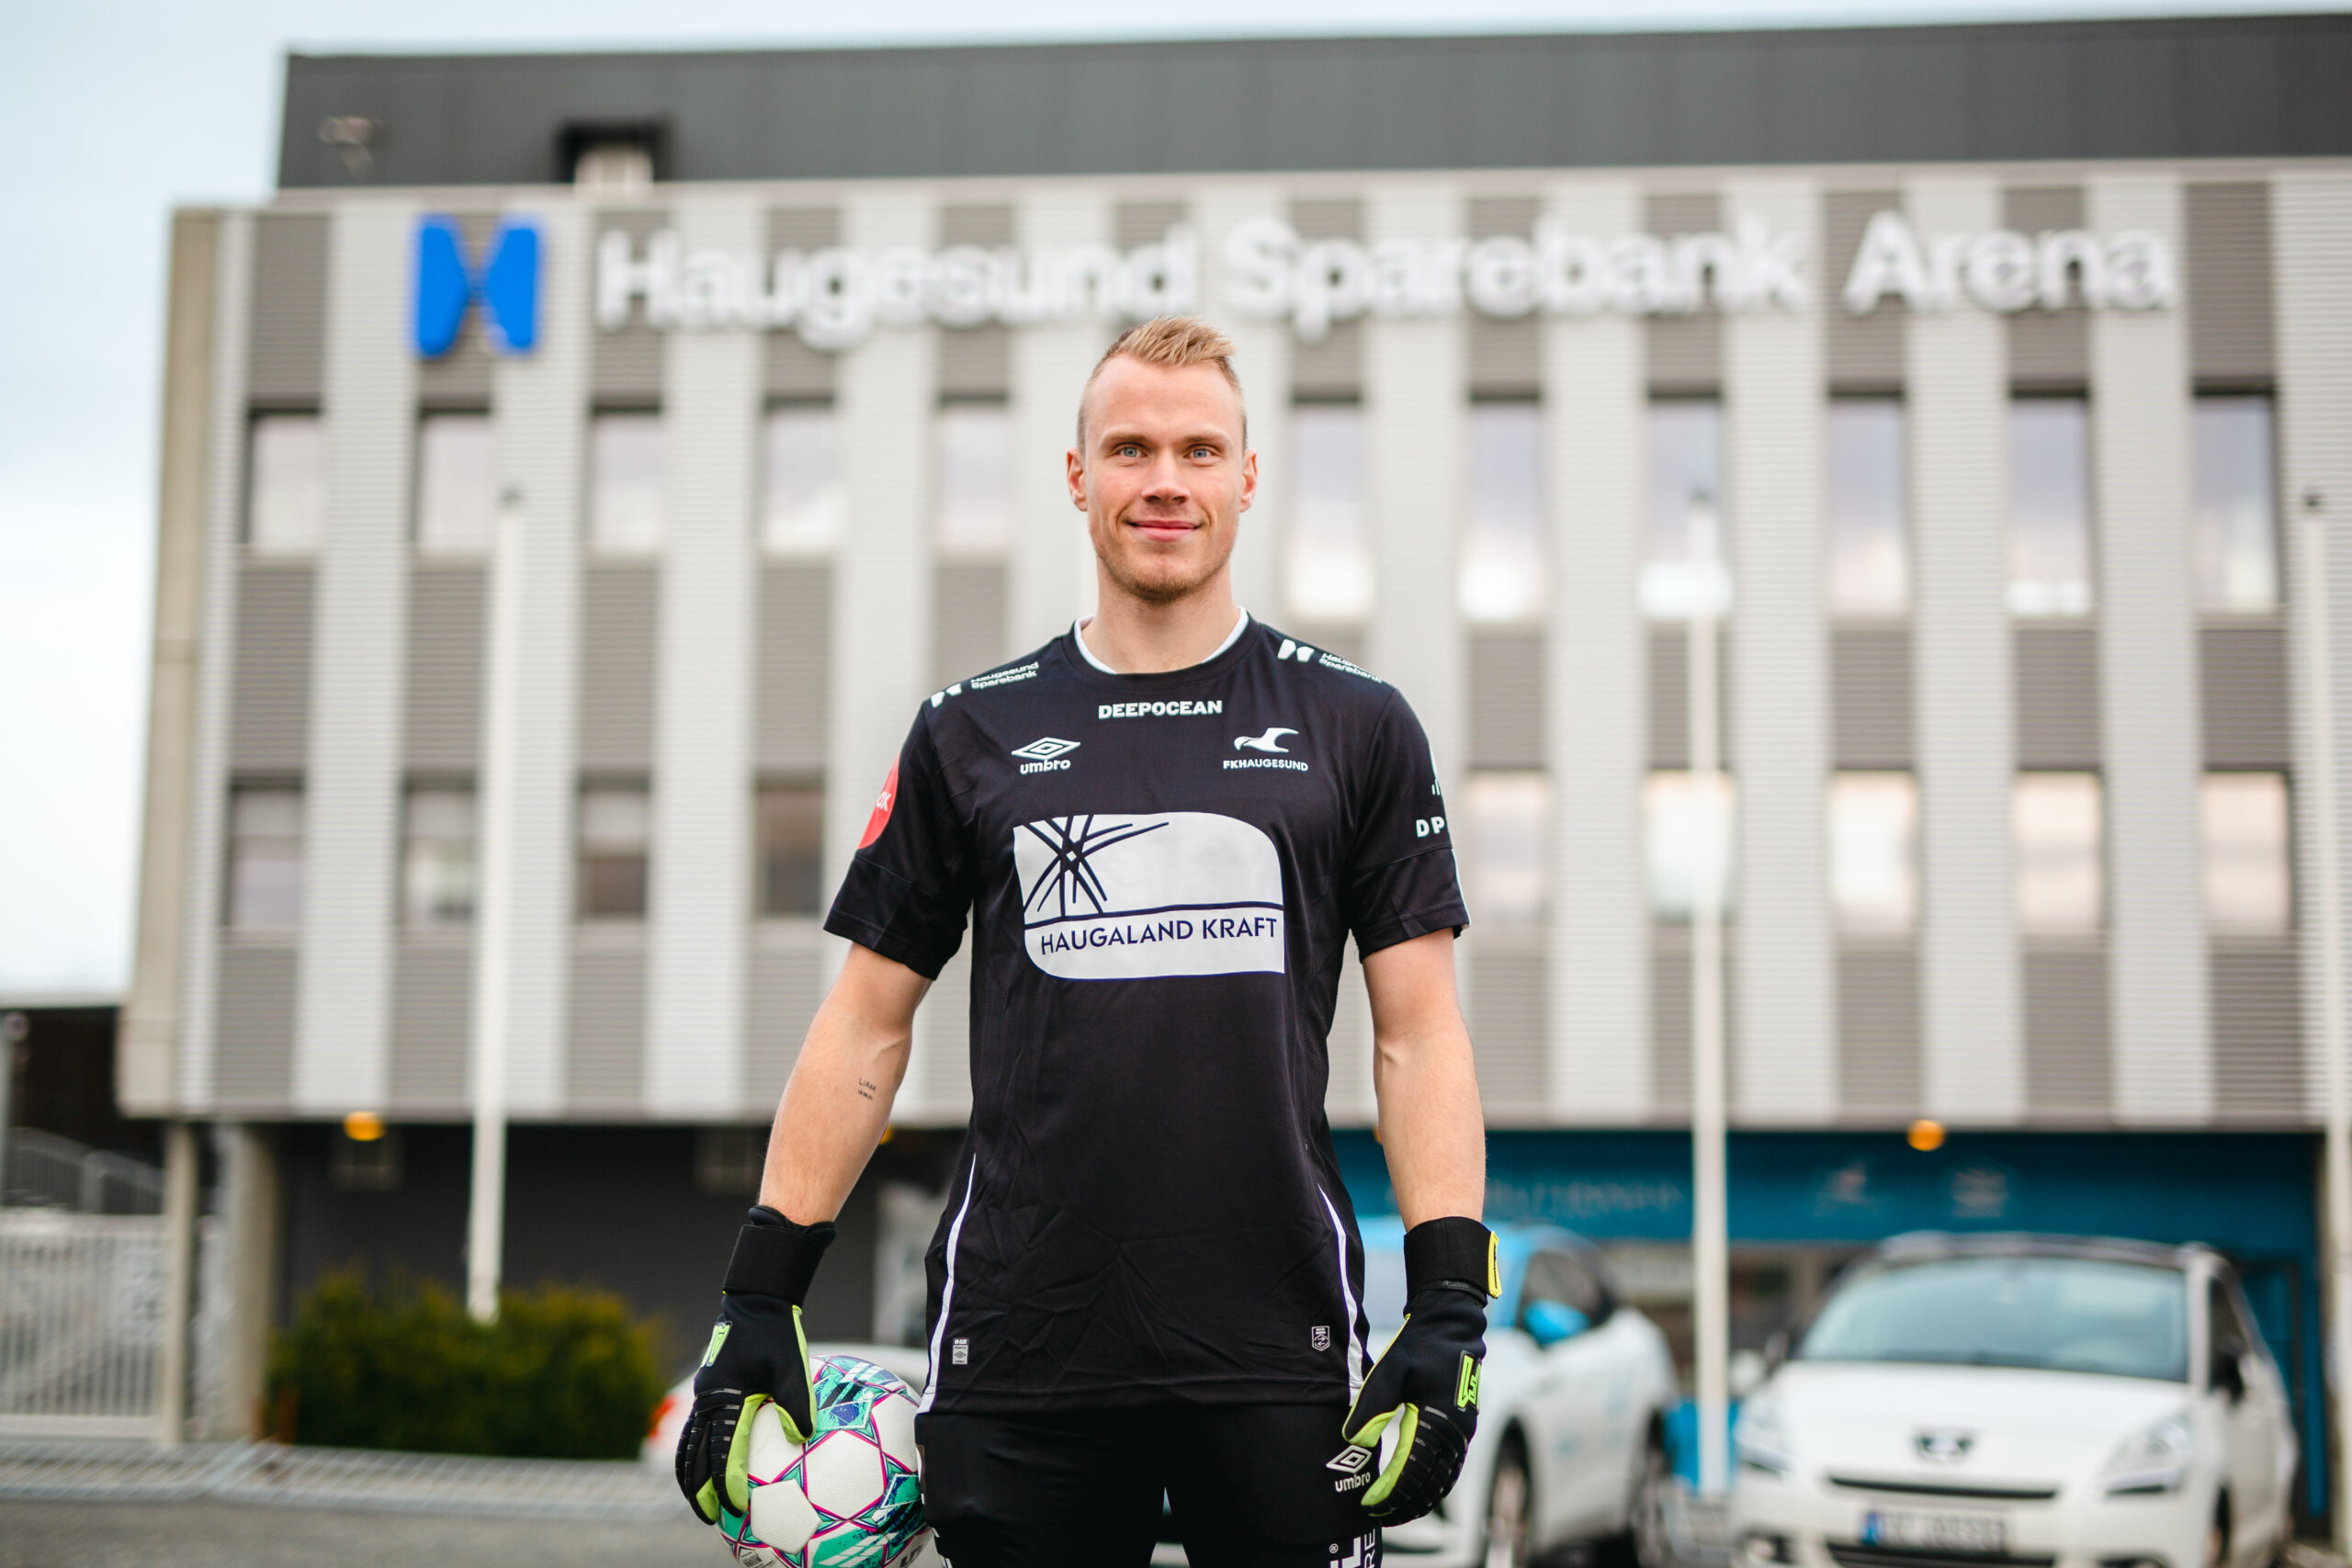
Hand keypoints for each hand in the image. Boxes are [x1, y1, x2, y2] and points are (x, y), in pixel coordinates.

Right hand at [675, 1292, 813, 1524]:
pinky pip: (695, 1428)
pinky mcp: (709, 1389)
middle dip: (698, 1488)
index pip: (721, 1451)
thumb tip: (801, 1438)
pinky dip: (695, 1451)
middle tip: (709, 1517)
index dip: (726, 1482)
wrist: (756, 1302)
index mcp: (724, 1397)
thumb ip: (796, 1402)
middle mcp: (707, 1399)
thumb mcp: (791, 1366)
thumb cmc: (775, 1334)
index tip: (735, 1507)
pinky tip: (707, 1463)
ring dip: (691, 1473)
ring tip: (700, 1500)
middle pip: (693, 1455)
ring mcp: (704, 1394)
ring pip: (688, 1443)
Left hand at [1339, 1217, 1494, 1524]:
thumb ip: (1371, 1408)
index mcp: (1437, 1421)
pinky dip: (1433, 1486)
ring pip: (1444, 1481)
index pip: (1412, 1472)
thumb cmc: (1419, 1346)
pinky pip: (1450, 1469)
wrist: (1451, 1325)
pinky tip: (1416, 1491)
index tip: (1368, 1503)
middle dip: (1405, 1505)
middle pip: (1431, 1485)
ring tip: (1394, 1511)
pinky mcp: (1462, 1429)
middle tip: (1377, 1515)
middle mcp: (1455, 1433)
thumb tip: (1352, 1441)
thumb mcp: (1389, 1373)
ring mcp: (1463, 1433)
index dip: (1390, 1492)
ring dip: (1420, 1500)